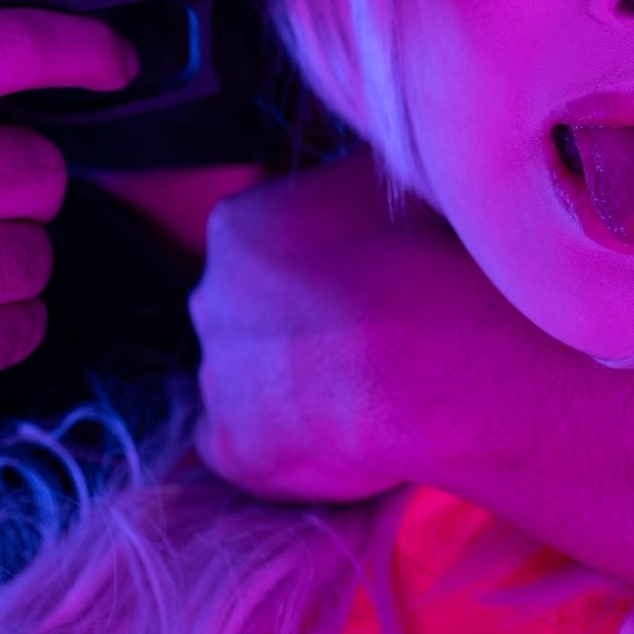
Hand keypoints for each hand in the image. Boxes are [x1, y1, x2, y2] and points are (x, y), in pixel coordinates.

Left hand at [191, 149, 524, 501]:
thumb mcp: (390, 182)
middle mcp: (209, 295)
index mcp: (239, 225)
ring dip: (291, 388)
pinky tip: (341, 439)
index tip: (364, 287)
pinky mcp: (229, 447)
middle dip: (296, 327)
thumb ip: (350, 188)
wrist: (424, 353)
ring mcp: (215, 374)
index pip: (266, 247)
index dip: (318, 271)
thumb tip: (358, 193)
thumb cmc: (420, 256)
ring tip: (367, 396)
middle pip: (248, 312)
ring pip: (248, 380)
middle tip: (367, 341)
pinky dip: (284, 451)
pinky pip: (247, 449)